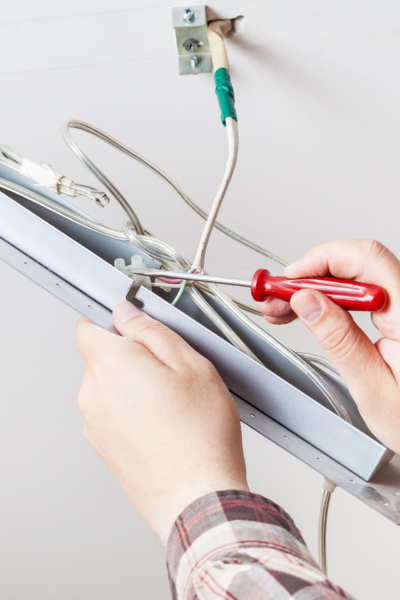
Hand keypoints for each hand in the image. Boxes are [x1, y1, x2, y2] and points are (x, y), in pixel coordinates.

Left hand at [75, 302, 247, 545]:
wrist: (196, 496)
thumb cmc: (200, 434)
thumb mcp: (189, 363)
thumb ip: (151, 330)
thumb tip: (127, 313)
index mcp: (110, 364)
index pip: (88, 327)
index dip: (113, 323)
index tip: (134, 329)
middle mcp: (92, 392)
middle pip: (102, 358)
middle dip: (130, 356)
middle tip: (169, 372)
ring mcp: (94, 423)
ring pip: (109, 387)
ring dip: (133, 386)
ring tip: (171, 404)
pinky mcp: (102, 447)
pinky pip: (112, 414)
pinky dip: (131, 412)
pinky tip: (163, 425)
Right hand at [259, 240, 399, 454]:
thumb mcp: (373, 387)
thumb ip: (340, 340)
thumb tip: (307, 301)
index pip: (367, 259)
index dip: (322, 260)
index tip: (289, 278)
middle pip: (358, 263)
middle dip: (310, 276)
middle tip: (277, 297)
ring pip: (355, 276)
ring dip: (315, 287)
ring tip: (283, 307)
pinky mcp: (398, 315)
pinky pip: (360, 292)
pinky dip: (330, 298)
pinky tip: (307, 310)